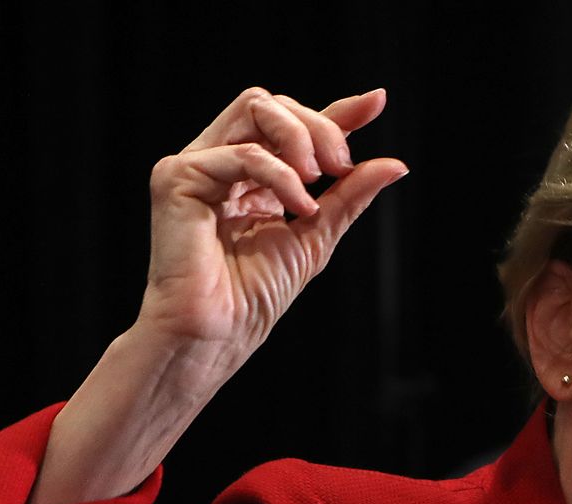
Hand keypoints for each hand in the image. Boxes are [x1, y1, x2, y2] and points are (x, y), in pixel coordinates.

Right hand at [135, 87, 407, 387]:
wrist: (217, 332)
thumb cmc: (255, 296)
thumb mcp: (317, 234)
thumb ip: (349, 195)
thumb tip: (394, 164)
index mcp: (250, 177)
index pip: (292, 126)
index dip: (335, 112)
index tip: (376, 102)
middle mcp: (221, 163)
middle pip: (272, 105)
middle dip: (319, 126)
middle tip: (342, 166)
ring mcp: (196, 166)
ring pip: (255, 107)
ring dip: (300, 137)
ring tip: (320, 181)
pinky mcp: (177, 177)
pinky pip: (242, 153)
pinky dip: (280, 175)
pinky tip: (299, 206)